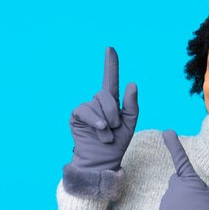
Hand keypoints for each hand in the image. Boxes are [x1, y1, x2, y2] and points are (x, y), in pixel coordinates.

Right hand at [69, 47, 138, 171]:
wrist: (102, 161)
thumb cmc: (116, 144)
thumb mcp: (129, 125)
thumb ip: (132, 105)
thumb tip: (132, 83)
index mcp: (111, 102)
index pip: (111, 79)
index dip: (111, 64)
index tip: (110, 48)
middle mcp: (98, 102)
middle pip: (106, 95)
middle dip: (113, 113)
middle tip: (114, 129)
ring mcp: (86, 108)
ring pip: (96, 104)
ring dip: (106, 123)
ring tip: (106, 136)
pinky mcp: (76, 116)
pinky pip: (85, 111)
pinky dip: (95, 122)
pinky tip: (99, 131)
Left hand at [159, 130, 208, 209]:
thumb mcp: (206, 193)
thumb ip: (193, 186)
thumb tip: (183, 189)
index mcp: (190, 179)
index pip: (181, 158)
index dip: (173, 145)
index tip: (167, 132)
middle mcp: (176, 185)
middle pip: (177, 182)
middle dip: (182, 188)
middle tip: (194, 203)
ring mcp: (168, 197)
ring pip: (172, 195)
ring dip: (179, 201)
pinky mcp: (163, 209)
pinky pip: (168, 206)